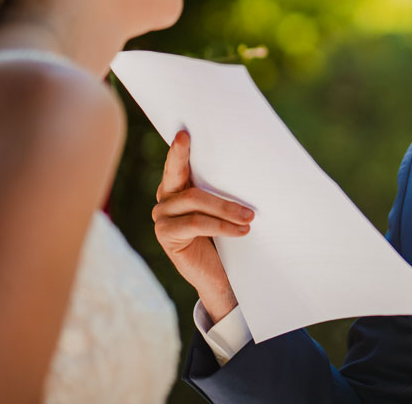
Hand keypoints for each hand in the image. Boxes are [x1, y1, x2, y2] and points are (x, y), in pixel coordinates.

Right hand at [153, 130, 252, 322]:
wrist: (221, 277)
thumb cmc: (226, 238)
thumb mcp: (224, 210)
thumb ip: (222, 190)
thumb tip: (245, 165)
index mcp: (178, 187)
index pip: (178, 164)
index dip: (178, 150)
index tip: (184, 134)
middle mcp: (165, 199)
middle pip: (179, 176)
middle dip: (193, 166)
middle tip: (202, 154)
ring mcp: (162, 217)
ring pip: (194, 200)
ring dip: (226, 208)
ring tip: (250, 217)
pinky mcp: (166, 235)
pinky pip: (196, 223)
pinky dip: (221, 225)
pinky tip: (241, 231)